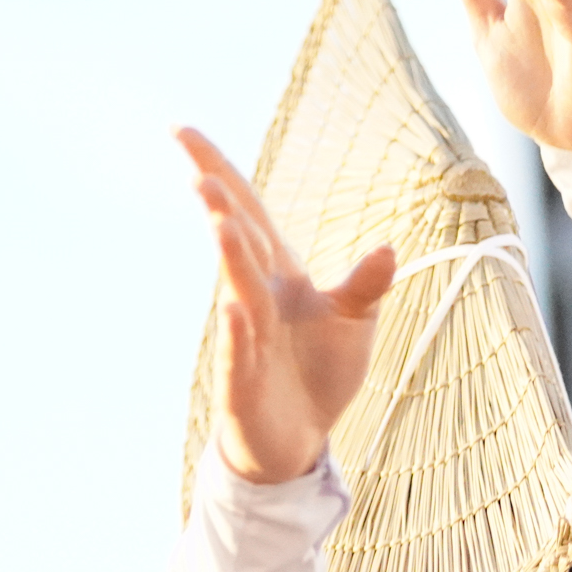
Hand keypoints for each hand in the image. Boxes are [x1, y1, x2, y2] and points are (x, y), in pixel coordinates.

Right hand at [180, 129, 394, 485]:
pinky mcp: (242, 384)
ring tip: (219, 222)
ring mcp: (245, 340)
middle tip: (201, 174)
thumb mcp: (354, 322)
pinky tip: (232, 309)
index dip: (217, 171)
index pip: (247, 212)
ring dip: (229, 257)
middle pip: (236, 244)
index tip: (181, 131)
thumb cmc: (319, 374)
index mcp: (277, 274)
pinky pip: (237, 355)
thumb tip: (390, 248)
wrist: (298, 440)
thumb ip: (367, 285)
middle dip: (221, 210)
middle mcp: (254, 299)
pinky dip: (236, 334)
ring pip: (235, 292)